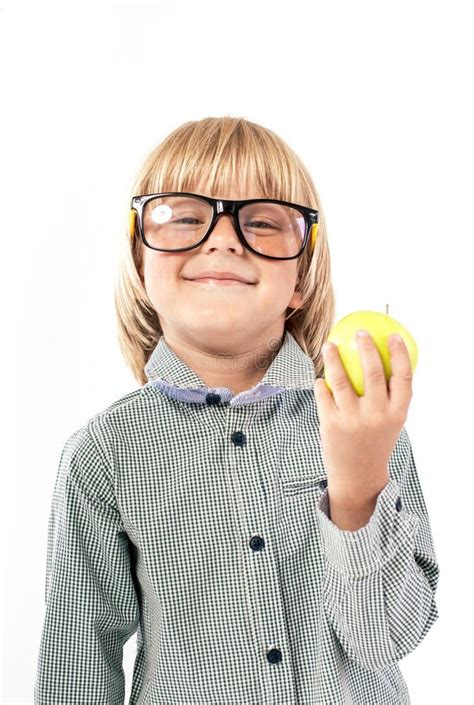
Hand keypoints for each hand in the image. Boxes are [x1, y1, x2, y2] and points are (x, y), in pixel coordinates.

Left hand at [313, 330, 413, 505]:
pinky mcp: (331, 423)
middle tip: (359, 332)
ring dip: (334, 358)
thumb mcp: (390, 423)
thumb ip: (389, 398)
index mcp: (397, 414)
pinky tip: (320, 377)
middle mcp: (377, 415)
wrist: (358, 476)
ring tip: (330, 345)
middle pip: (373, 372)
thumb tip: (383, 362)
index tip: (393, 335)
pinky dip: (322, 383)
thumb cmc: (375, 442)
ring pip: (341, 379)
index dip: (400, 354)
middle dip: (366, 347)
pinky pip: (324, 394)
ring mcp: (353, 419)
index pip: (403, 378)